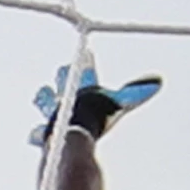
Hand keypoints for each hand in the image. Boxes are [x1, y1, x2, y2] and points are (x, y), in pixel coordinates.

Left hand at [29, 62, 164, 147]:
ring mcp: (52, 115)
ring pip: (46, 103)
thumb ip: (137, 91)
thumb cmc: (96, 115)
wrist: (73, 135)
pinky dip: (38, 133)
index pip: (87, 71)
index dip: (88, 63)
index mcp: (81, 88)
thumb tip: (157, 80)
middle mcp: (64, 99)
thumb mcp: (121, 102)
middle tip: (59, 72)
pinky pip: (39, 132)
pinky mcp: (46, 133)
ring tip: (40, 94)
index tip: (88, 54)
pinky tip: (32, 135)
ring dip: (45, 99)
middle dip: (62, 78)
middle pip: (62, 82)